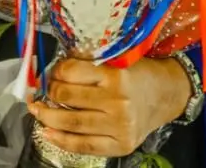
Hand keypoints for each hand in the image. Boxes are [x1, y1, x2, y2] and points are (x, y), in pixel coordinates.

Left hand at [28, 57, 190, 156]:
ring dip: (46, 117)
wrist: (168, 95)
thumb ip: (90, 65)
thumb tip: (53, 71)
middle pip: (66, 97)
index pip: (71, 72)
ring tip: (37, 110)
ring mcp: (118, 126)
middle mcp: (117, 102)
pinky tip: (47, 132)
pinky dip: (60, 140)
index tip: (53, 71)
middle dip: (50, 92)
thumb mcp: (118, 60)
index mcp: (116, 75)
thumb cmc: (140, 74)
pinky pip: (82, 146)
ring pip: (70, 123)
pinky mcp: (120, 145)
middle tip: (46, 89)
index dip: (56, 71)